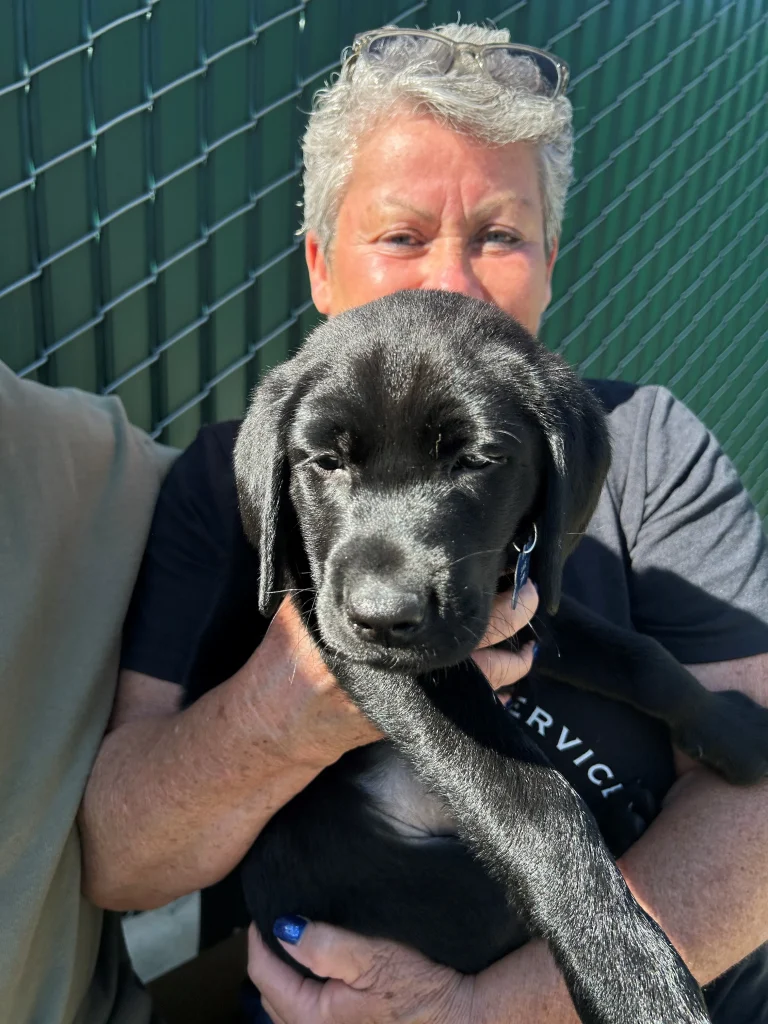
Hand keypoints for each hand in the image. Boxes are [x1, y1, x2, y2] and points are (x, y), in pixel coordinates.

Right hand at [242, 580, 537, 771]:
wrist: (281, 719)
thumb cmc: (293, 652)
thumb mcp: (311, 603)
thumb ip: (339, 574)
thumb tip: (365, 528)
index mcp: (391, 629)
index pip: (459, 605)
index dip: (492, 586)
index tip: (508, 561)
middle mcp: (415, 663)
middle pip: (486, 636)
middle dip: (515, 614)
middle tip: (528, 594)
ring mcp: (424, 694)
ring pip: (492, 677)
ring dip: (515, 658)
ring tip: (527, 643)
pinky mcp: (425, 720)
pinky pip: (475, 705)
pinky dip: (494, 692)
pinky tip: (503, 679)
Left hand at [247, 921, 473, 1023]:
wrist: (461, 1019)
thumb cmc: (421, 989)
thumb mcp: (373, 957)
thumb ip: (324, 945)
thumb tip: (283, 929)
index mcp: (312, 1019)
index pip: (264, 975)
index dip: (259, 940)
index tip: (263, 910)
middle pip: (270, 994)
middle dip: (269, 959)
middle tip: (276, 922)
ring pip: (287, 1007)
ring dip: (285, 976)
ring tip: (293, 943)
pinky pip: (307, 1015)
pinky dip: (302, 992)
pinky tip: (315, 972)